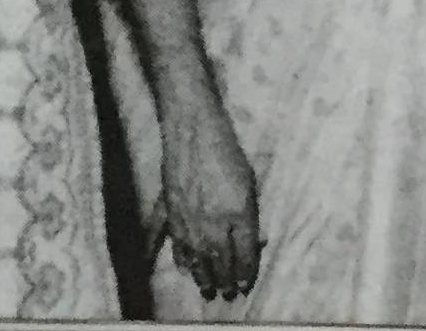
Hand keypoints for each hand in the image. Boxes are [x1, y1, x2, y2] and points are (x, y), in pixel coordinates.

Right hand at [159, 95, 260, 302]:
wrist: (192, 130)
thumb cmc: (226, 150)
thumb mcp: (249, 181)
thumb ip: (249, 213)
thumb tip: (252, 239)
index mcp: (240, 213)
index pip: (246, 254)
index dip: (246, 273)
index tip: (245, 285)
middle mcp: (216, 222)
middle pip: (222, 262)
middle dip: (227, 282)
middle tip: (229, 296)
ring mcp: (191, 220)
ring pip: (199, 259)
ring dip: (205, 278)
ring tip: (209, 291)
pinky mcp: (172, 213)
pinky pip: (178, 245)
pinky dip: (184, 261)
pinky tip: (187, 270)